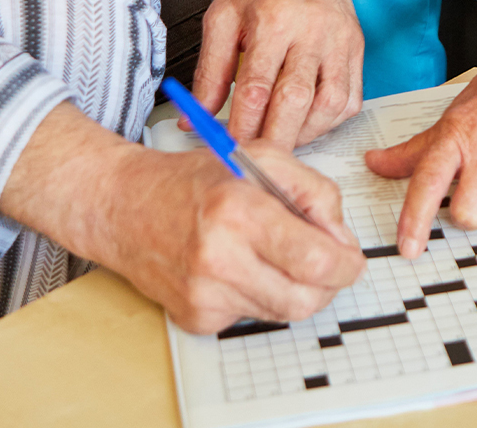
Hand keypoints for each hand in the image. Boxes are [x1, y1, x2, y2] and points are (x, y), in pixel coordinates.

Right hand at [0, 105, 364, 334]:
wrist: (126, 208)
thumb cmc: (194, 179)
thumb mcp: (262, 158)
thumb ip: (313, 191)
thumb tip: (341, 239)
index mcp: (239, 211)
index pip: (316, 261)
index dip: (346, 264)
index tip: (350, 258)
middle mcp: (219, 259)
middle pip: (306, 299)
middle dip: (328, 283)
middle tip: (326, 262)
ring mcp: (205, 295)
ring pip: (283, 313)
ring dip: (295, 288)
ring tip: (277, 254)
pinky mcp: (196, 318)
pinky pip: (253, 317)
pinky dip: (261, 295)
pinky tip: (242, 267)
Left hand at [196, 0, 362, 147]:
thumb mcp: (222, 18)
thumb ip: (209, 72)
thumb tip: (193, 119)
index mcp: (274, 20)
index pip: (257, 88)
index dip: (242, 126)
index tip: (229, 149)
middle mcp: (313, 29)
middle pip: (296, 101)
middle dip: (275, 139)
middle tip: (257, 161)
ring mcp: (340, 39)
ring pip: (330, 103)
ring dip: (306, 134)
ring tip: (282, 141)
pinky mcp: (356, 45)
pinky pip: (351, 96)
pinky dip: (331, 120)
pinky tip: (308, 123)